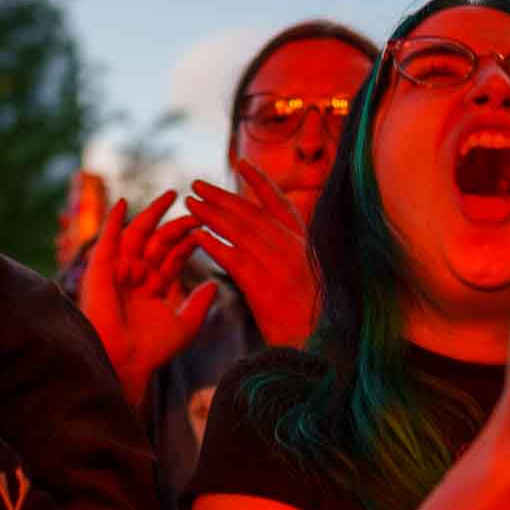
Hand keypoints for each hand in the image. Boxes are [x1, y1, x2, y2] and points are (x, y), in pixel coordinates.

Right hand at [78, 189, 218, 405]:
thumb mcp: (184, 325)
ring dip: (153, 215)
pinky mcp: (101, 271)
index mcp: (155, 286)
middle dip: (178, 225)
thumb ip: (199, 304)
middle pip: (159, 241)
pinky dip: (113, 222)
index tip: (208, 226)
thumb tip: (215, 284)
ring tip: (171, 196)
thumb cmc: (152, 350)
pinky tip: (123, 204)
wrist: (125, 362)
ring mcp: (119, 271)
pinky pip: (107, 241)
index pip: (175, 255)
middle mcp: (137, 276)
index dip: (190, 241)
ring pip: (138, 236)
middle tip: (198, 210)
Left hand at [183, 158, 317, 346]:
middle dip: (221, 196)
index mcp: (304, 244)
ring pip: (239, 230)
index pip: (280, 204)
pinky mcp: (262, 285)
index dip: (260, 183)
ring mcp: (278, 264)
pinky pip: (232, 257)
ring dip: (211, 213)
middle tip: (197, 184)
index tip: (242, 164)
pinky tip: (196, 236)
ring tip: (190, 203)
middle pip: (251, 213)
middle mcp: (292, 248)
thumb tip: (272, 240)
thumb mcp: (311, 277)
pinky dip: (213, 244)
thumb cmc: (314, 317)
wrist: (319, 344)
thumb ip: (293, 254)